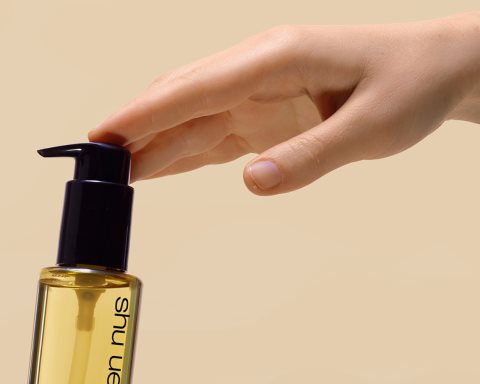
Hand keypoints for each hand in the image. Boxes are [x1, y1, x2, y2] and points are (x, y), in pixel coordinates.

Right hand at [89, 14, 479, 193]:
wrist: (436, 70)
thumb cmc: (410, 87)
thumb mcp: (372, 127)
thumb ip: (310, 157)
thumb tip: (250, 182)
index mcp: (275, 59)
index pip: (195, 88)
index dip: (144, 114)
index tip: (101, 135)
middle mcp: (255, 71)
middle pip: (178, 100)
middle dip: (132, 131)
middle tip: (88, 165)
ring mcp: (254, 93)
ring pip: (186, 120)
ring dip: (148, 147)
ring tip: (107, 177)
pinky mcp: (259, 115)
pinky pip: (207, 137)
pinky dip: (176, 156)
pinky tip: (150, 172)